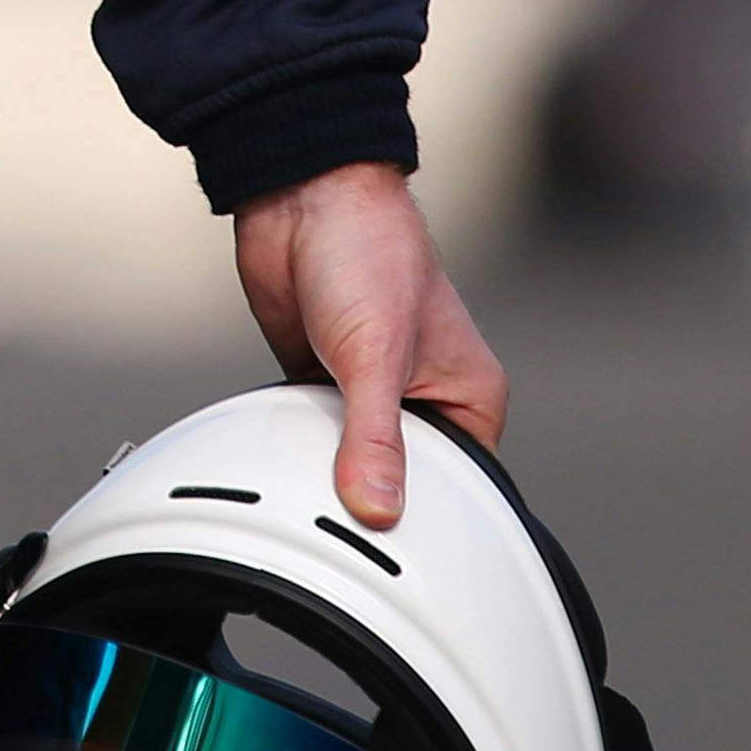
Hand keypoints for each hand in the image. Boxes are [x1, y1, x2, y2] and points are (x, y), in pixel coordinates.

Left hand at [233, 161, 505, 530]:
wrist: (301, 197)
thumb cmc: (367, 252)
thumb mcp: (376, 355)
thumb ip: (375, 436)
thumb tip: (378, 507)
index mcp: (467, 395)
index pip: (463, 485)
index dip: (432, 517)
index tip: (401, 553)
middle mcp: (424, 396)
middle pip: (405, 479)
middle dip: (374, 496)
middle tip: (346, 532)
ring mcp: (370, 390)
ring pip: (354, 459)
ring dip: (331, 470)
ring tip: (310, 499)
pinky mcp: (321, 380)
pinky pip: (313, 436)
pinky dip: (298, 445)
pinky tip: (284, 457)